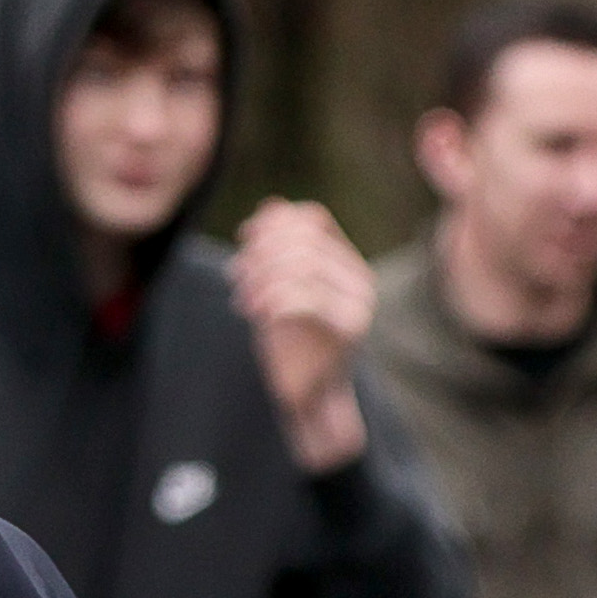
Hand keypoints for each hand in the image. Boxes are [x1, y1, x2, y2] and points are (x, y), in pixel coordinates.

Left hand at [231, 198, 373, 473]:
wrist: (306, 391)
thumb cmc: (288, 338)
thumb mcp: (274, 285)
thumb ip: (274, 248)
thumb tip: (271, 206)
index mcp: (345, 260)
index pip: (312, 218)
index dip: (272, 223)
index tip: (242, 241)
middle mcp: (360, 276)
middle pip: (303, 239)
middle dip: (260, 253)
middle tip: (236, 277)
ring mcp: (360, 302)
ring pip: (303, 265)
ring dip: (261, 277)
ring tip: (242, 299)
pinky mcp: (350, 329)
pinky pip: (305, 298)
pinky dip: (271, 301)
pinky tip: (254, 313)